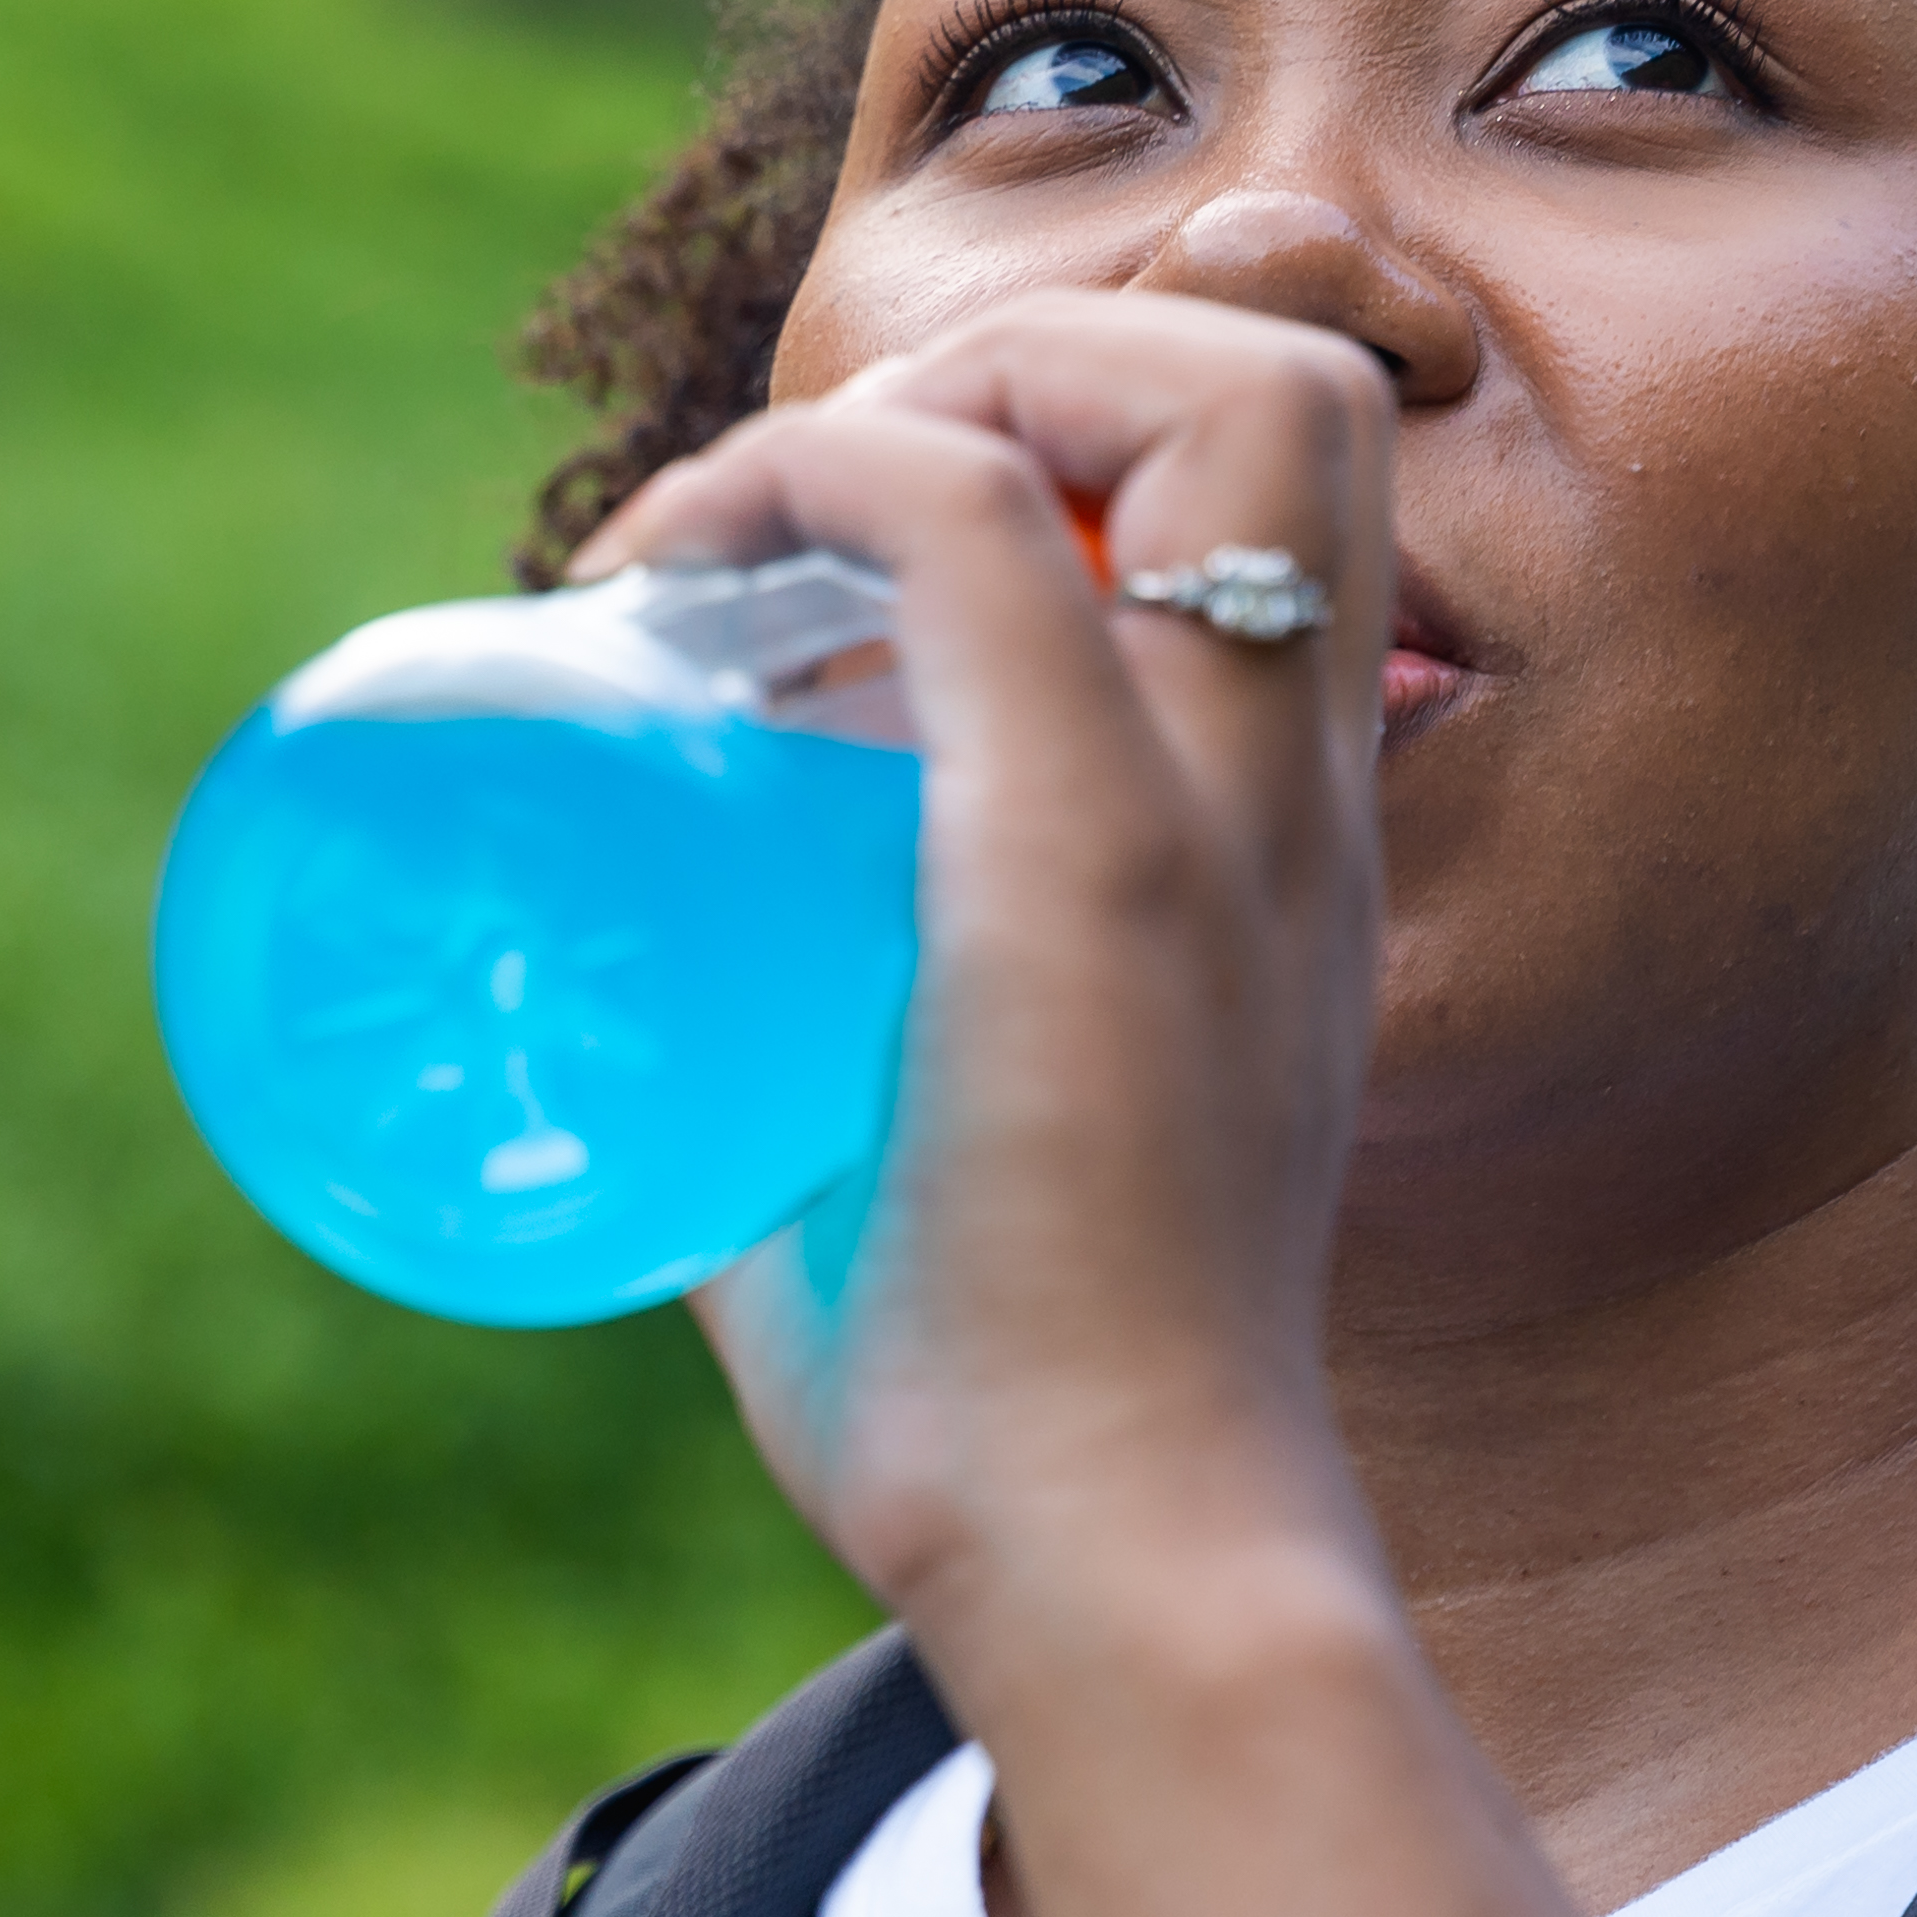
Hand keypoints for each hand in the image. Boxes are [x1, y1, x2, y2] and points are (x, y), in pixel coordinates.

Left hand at [573, 293, 1402, 1679]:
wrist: (1127, 1569)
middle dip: (1058, 347)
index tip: (843, 562)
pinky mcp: (1089, 857)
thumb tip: (619, 1066)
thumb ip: (828, 1083)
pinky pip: (959, 523)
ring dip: (971, 376)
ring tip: (777, 522)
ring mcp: (1210, 811)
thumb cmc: (1009, 1424)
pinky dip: (808, 477)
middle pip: (1297, 383)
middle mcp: (1289, 797)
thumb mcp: (948, 1160)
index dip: (1083, 428)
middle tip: (827, 505)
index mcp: (1285, 852)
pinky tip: (677, 579)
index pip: (1288, 498)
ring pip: (1205, 384)